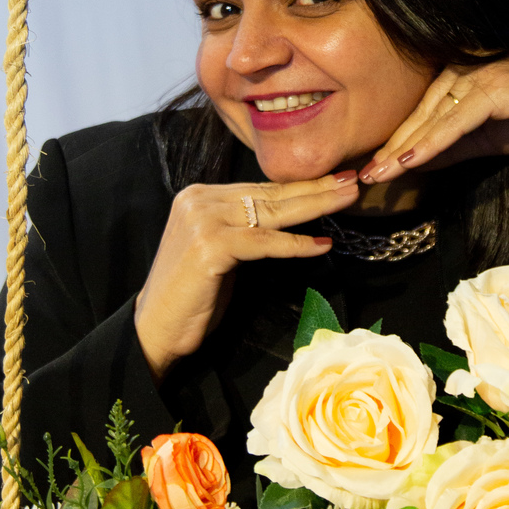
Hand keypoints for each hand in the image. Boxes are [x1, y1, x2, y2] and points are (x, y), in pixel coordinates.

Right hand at [134, 171, 358, 378]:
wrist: (156, 329)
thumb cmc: (193, 295)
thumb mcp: (221, 250)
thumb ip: (244, 228)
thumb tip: (287, 215)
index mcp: (200, 196)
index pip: (260, 188)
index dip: (300, 185)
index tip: (334, 179)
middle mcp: (199, 199)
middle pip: (269, 194)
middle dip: (315, 188)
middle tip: (352, 180)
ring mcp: (202, 220)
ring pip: (271, 212)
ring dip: (315, 206)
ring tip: (347, 199)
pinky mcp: (210, 246)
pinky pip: (264, 242)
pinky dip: (296, 245)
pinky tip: (323, 245)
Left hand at [358, 54, 508, 184]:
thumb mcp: (487, 140)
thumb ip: (451, 147)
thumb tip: (413, 163)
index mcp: (460, 77)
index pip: (420, 113)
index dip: (395, 142)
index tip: (372, 170)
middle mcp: (465, 69)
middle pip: (419, 113)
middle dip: (391, 147)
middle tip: (364, 177)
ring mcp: (480, 74)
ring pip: (433, 116)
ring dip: (405, 147)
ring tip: (380, 174)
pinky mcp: (496, 86)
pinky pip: (456, 119)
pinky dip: (432, 141)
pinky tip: (411, 161)